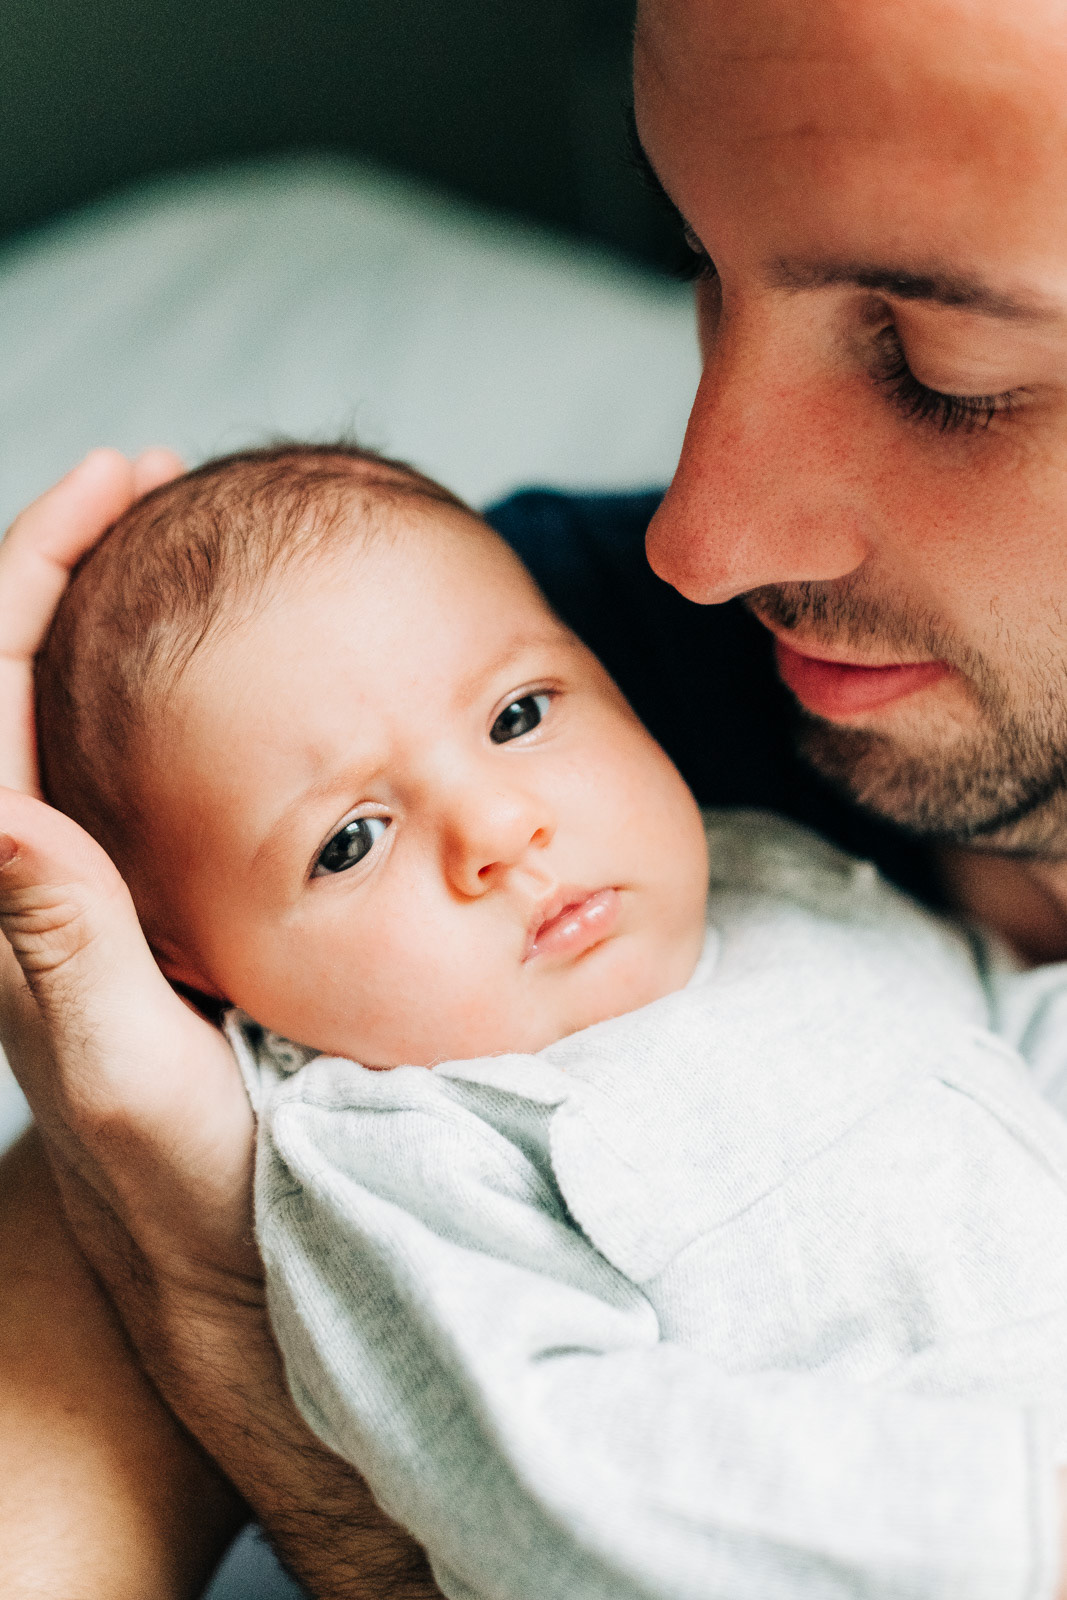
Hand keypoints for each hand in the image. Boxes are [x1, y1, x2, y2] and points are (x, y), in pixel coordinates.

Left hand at [0, 448, 253, 1281]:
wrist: (221, 1264)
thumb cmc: (184, 1187)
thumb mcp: (127, 1072)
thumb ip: (62, 948)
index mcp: (8, 896)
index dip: (36, 566)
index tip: (122, 480)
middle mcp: (28, 879)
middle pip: (11, 677)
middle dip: (65, 561)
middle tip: (152, 484)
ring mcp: (75, 892)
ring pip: (64, 713)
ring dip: (107, 615)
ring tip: (176, 545)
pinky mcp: (129, 912)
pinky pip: (121, 767)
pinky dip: (157, 692)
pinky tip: (217, 673)